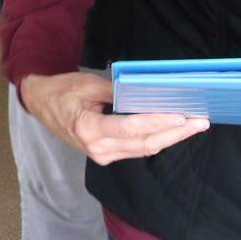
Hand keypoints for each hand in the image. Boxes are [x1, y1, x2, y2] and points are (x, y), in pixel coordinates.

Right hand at [20, 72, 209, 165]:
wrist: (40, 104)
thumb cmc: (62, 91)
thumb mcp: (87, 84)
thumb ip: (116, 92)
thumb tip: (146, 93)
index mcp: (89, 129)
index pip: (131, 128)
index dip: (158, 123)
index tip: (182, 116)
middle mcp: (97, 148)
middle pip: (144, 144)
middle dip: (175, 134)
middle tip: (200, 122)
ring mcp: (101, 155)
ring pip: (143, 149)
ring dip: (170, 138)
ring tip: (193, 126)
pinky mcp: (105, 155)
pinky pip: (135, 149)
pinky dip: (155, 139)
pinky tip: (172, 130)